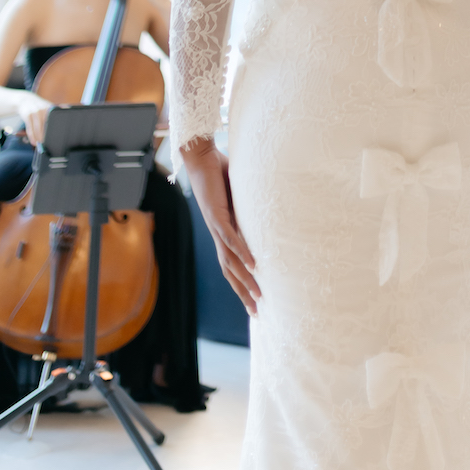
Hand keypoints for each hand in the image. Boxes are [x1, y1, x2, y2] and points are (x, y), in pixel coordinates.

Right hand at [17, 91, 53, 146]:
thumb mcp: (48, 105)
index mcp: (50, 108)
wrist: (25, 100)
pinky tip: (33, 142)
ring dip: (39, 137)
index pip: (55, 120)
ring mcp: (35, 112)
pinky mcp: (27, 115)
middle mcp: (43, 109)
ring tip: (40, 144)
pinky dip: (32, 136)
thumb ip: (57, 109)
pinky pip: (30, 128)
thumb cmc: (39, 106)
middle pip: (46, 125)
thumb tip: (68, 109)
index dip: (56, 129)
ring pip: (38, 127)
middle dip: (47, 136)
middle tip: (48, 144)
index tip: (57, 137)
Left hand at [182, 137, 259, 315]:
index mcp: (222, 232)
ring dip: (244, 279)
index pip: (232, 264)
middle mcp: (218, 234)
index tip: (254, 300)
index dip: (241, 283)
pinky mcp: (217, 215)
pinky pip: (230, 238)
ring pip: (230, 261)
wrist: (201, 158)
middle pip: (230, 271)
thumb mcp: (240, 194)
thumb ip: (249, 205)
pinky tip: (253, 264)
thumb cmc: (219, 172)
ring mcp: (216, 226)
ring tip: (258, 295)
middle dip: (242, 293)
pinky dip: (241, 252)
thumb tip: (268, 207)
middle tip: (256, 312)